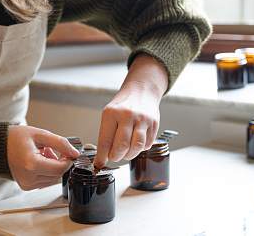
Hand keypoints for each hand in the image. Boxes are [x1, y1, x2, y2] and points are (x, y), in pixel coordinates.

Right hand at [7, 126, 79, 190]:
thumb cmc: (16, 138)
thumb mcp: (41, 135)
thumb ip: (60, 143)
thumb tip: (74, 153)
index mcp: (31, 165)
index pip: (60, 168)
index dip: (68, 160)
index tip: (67, 152)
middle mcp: (28, 178)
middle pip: (57, 175)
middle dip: (59, 162)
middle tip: (50, 150)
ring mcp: (26, 184)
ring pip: (52, 179)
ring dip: (52, 167)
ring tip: (42, 154)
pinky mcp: (26, 186)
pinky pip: (44, 181)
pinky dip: (46, 171)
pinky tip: (38, 161)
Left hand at [94, 53, 167, 167]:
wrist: (142, 91)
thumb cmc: (123, 104)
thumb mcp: (109, 114)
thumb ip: (106, 134)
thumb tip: (102, 156)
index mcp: (112, 113)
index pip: (105, 140)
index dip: (102, 156)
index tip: (100, 163)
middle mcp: (127, 115)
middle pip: (121, 146)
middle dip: (116, 157)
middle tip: (114, 157)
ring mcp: (142, 119)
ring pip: (136, 147)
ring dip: (129, 155)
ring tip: (125, 152)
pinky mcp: (153, 124)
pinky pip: (147, 144)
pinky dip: (140, 148)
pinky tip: (136, 141)